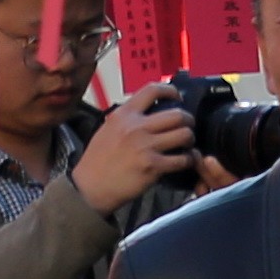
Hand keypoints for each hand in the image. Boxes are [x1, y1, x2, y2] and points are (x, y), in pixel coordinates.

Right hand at [72, 89, 199, 211]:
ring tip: (186, 145)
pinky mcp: (153, 166)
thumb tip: (149, 113)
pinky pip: (182, 159)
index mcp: (124, 115)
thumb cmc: (97, 161)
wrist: (89, 187)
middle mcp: (136, 127)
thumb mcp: (107, 130)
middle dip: (188, 120)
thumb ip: (127, 119)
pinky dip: (188, 160)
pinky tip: (184, 161)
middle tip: (187, 127)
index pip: (153, 90)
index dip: (171, 91)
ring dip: (190, 140)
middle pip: (178, 114)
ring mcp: (146, 146)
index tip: (178, 98)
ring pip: (184, 135)